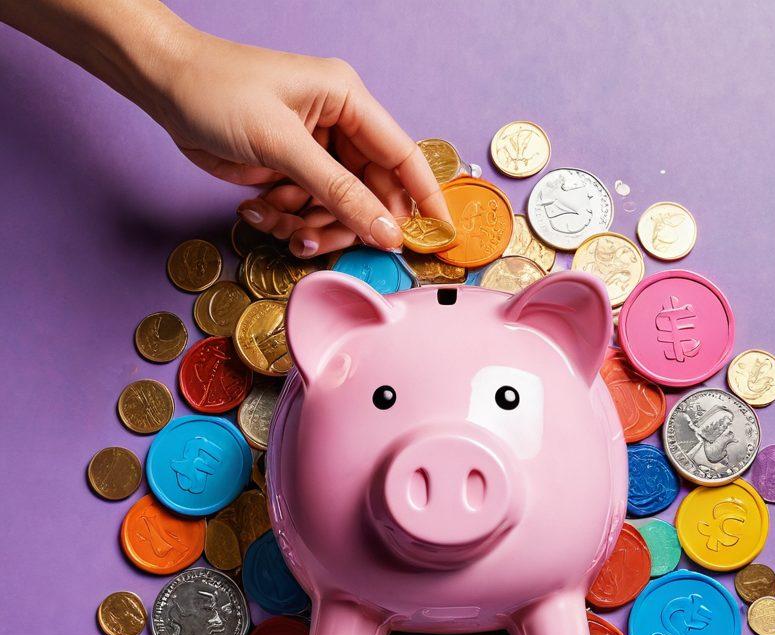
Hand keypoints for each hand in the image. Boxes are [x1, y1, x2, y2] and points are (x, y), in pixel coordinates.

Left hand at [157, 31, 447, 256]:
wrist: (163, 86)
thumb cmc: (219, 92)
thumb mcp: (283, 145)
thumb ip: (339, 192)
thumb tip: (388, 231)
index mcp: (348, 101)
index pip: (403, 156)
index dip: (425, 197)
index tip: (441, 235)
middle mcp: (337, 127)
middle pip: (371, 195)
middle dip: (346, 223)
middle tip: (316, 238)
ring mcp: (313, 152)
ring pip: (338, 211)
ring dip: (310, 226)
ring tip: (278, 221)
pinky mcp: (289, 172)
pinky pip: (307, 212)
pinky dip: (287, 220)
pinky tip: (259, 208)